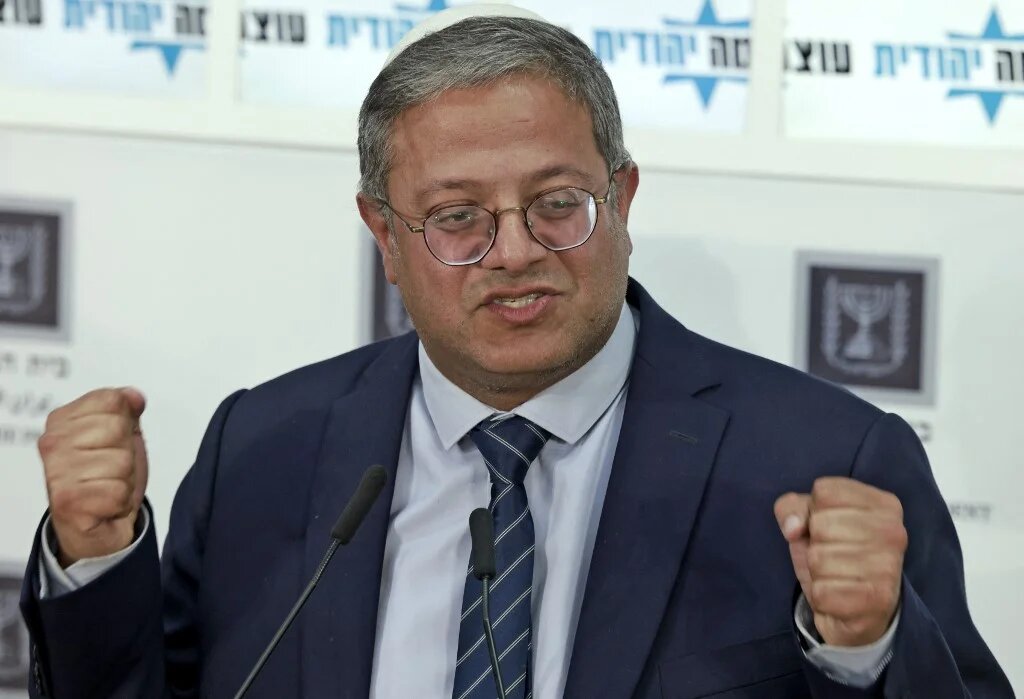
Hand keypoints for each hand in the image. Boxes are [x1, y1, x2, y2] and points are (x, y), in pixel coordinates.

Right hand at [38, 388, 148, 566]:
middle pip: (118, 428)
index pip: (112, 400)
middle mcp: (52, 443)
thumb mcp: (122, 435)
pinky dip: (120, 501)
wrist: (98, 526)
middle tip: (111, 471)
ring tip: (107, 487)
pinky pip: (118, 491)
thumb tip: (133, 396)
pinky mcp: (67, 502)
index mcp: (62, 420)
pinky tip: (105, 505)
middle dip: (126, 453)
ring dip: (124, 479)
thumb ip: (126, 410)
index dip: (125, 423)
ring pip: (121, 461)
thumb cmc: (107, 478)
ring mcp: (56, 472)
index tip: (112, 443)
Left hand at [774, 477, 905, 646]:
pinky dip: (821, 596)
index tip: (830, 526)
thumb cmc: (835, 553)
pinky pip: (821, 592)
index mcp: (883, 504)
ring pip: (818, 559)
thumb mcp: (810, 520)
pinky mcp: (877, 600)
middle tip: (833, 555)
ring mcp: (889, 567)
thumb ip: (792, 508)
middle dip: (815, 543)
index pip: (824, 491)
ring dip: (817, 572)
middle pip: (820, 525)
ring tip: (837, 576)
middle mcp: (893, 532)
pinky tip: (840, 596)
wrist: (860, 611)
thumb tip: (793, 528)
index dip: (814, 510)